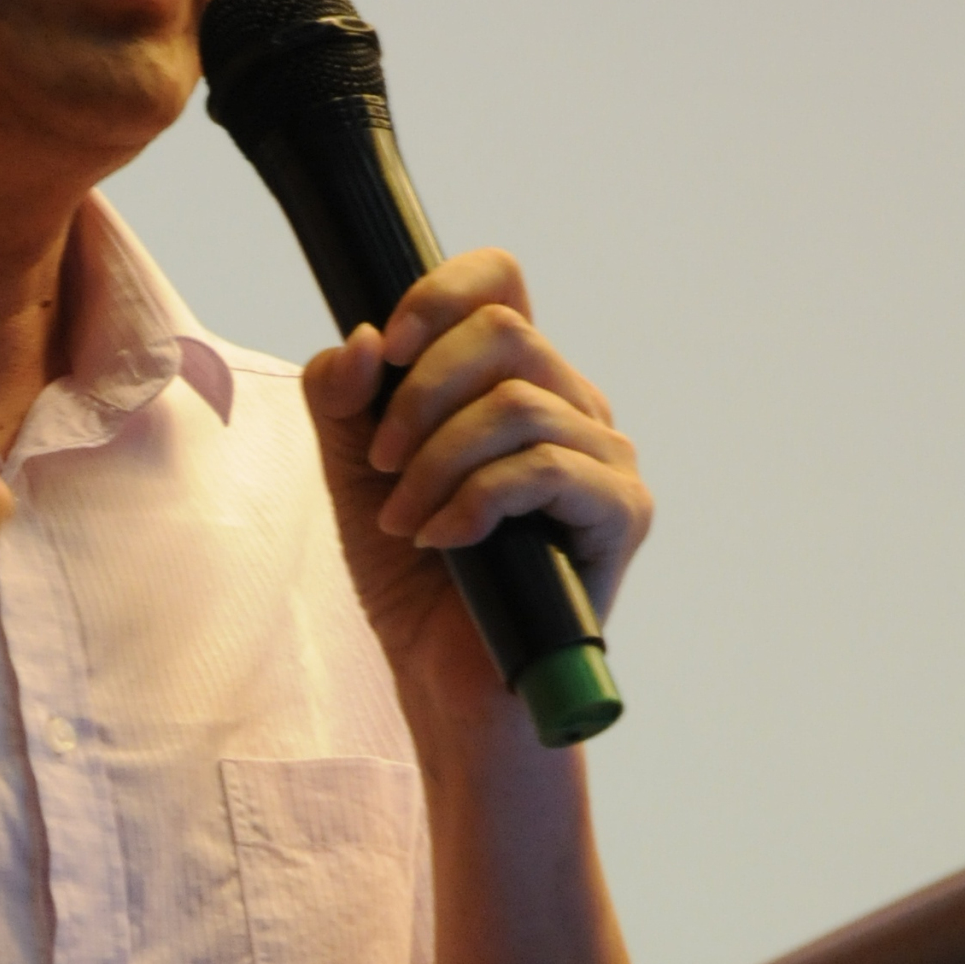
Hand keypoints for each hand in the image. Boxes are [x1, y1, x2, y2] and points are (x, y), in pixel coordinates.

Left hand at [302, 250, 651, 732]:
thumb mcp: (354, 473)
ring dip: (436, 461)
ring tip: (404, 518)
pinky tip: (442, 539)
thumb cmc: (413, 576)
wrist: (447, 682)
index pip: (498, 281)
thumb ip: (343, 400)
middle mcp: (570, 404)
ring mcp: (604, 458)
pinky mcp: (621, 513)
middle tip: (383, 462)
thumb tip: (363, 341)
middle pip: (503, 330)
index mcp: (513, 380)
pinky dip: (472, 500)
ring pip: (515, 404)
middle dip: (420, 393)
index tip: (388, 350)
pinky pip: (542, 468)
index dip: (439, 293)